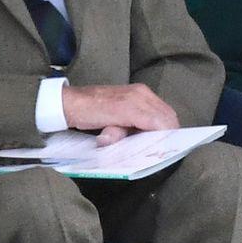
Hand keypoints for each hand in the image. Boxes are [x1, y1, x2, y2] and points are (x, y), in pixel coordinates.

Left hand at [61, 83, 178, 145]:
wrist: (72, 101)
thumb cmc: (86, 115)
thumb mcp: (103, 131)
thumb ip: (121, 135)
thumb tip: (133, 147)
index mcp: (132, 104)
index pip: (160, 122)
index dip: (166, 138)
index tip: (166, 151)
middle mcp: (140, 94)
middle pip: (168, 115)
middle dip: (169, 132)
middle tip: (164, 148)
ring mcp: (141, 91)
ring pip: (166, 110)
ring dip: (164, 126)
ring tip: (157, 139)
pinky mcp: (139, 92)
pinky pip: (158, 106)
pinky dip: (159, 119)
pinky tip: (149, 129)